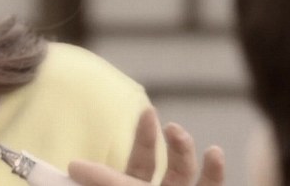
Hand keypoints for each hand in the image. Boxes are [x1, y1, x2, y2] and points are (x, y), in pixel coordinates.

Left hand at [67, 108, 224, 185]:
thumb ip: (96, 181)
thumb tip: (73, 165)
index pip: (140, 164)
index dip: (144, 138)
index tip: (148, 111)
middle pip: (168, 168)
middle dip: (170, 143)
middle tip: (165, 120)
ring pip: (186, 178)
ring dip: (185, 153)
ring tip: (177, 133)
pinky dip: (215, 174)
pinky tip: (216, 154)